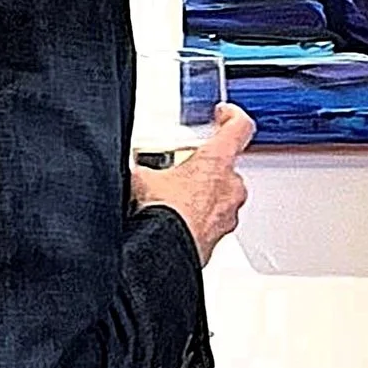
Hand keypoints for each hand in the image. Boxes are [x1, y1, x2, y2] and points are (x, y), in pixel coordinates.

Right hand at [132, 102, 254, 264]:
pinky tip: (174, 220)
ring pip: (220, 197)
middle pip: (226, 167)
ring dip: (201, 195)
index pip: (239, 128)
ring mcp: (228, 216)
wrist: (163, 254)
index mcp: (216, 163)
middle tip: (182, 168)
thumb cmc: (163, 216)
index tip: (222, 114)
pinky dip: (197, 218)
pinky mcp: (218, 239)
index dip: (232, 116)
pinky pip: (212, 222)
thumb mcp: (140, 178)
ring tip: (172, 198)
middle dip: (204, 168)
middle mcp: (230, 189)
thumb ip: (141, 166)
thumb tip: (128, 167)